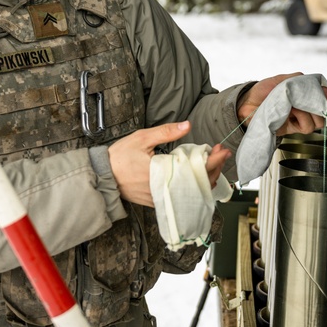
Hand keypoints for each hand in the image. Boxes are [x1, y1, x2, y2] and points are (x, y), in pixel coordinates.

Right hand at [108, 121, 231, 206]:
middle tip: (222, 153)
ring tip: (214, 164)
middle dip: (215, 168)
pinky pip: (183, 196)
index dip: (213, 160)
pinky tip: (199, 177)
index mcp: (161, 173)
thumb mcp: (142, 138)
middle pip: (199, 183)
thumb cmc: (120, 156)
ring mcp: (162, 197)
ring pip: (192, 192)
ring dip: (206, 178)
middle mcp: (164, 189)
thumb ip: (166, 132)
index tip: (222, 150)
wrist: (104, 176)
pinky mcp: (158, 201)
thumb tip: (187, 125)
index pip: (196, 169)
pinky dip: (194, 187)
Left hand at [237, 72, 326, 135]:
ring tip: (295, 105)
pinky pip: (306, 127)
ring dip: (310, 112)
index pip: (325, 97)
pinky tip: (292, 112)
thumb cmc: (263, 91)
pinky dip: (302, 118)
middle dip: (321, 105)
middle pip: (325, 112)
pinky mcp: (292, 129)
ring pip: (318, 122)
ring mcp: (298, 119)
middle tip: (310, 99)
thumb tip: (315, 82)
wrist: (247, 103)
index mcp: (303, 95)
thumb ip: (299, 79)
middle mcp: (303, 108)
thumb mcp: (282, 80)